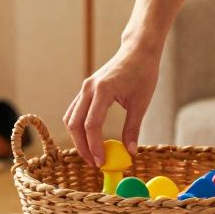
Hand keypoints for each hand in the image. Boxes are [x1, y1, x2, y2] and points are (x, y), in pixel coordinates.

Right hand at [64, 43, 160, 166]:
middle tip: (95, 163)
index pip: (92, 125)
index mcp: (103, 90)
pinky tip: (89, 139)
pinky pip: (75, 112)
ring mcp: (85, 88)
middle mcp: (89, 89)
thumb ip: (133, 128)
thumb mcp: (141, 102)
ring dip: (78, 138)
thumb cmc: (143, 73)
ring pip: (71, 118)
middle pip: (75, 124)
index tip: (101, 163)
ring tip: (91, 154)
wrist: (137, 50)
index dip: (95, 146)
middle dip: (82, 147)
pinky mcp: (86, 89)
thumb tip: (131, 152)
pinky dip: (78, 127)